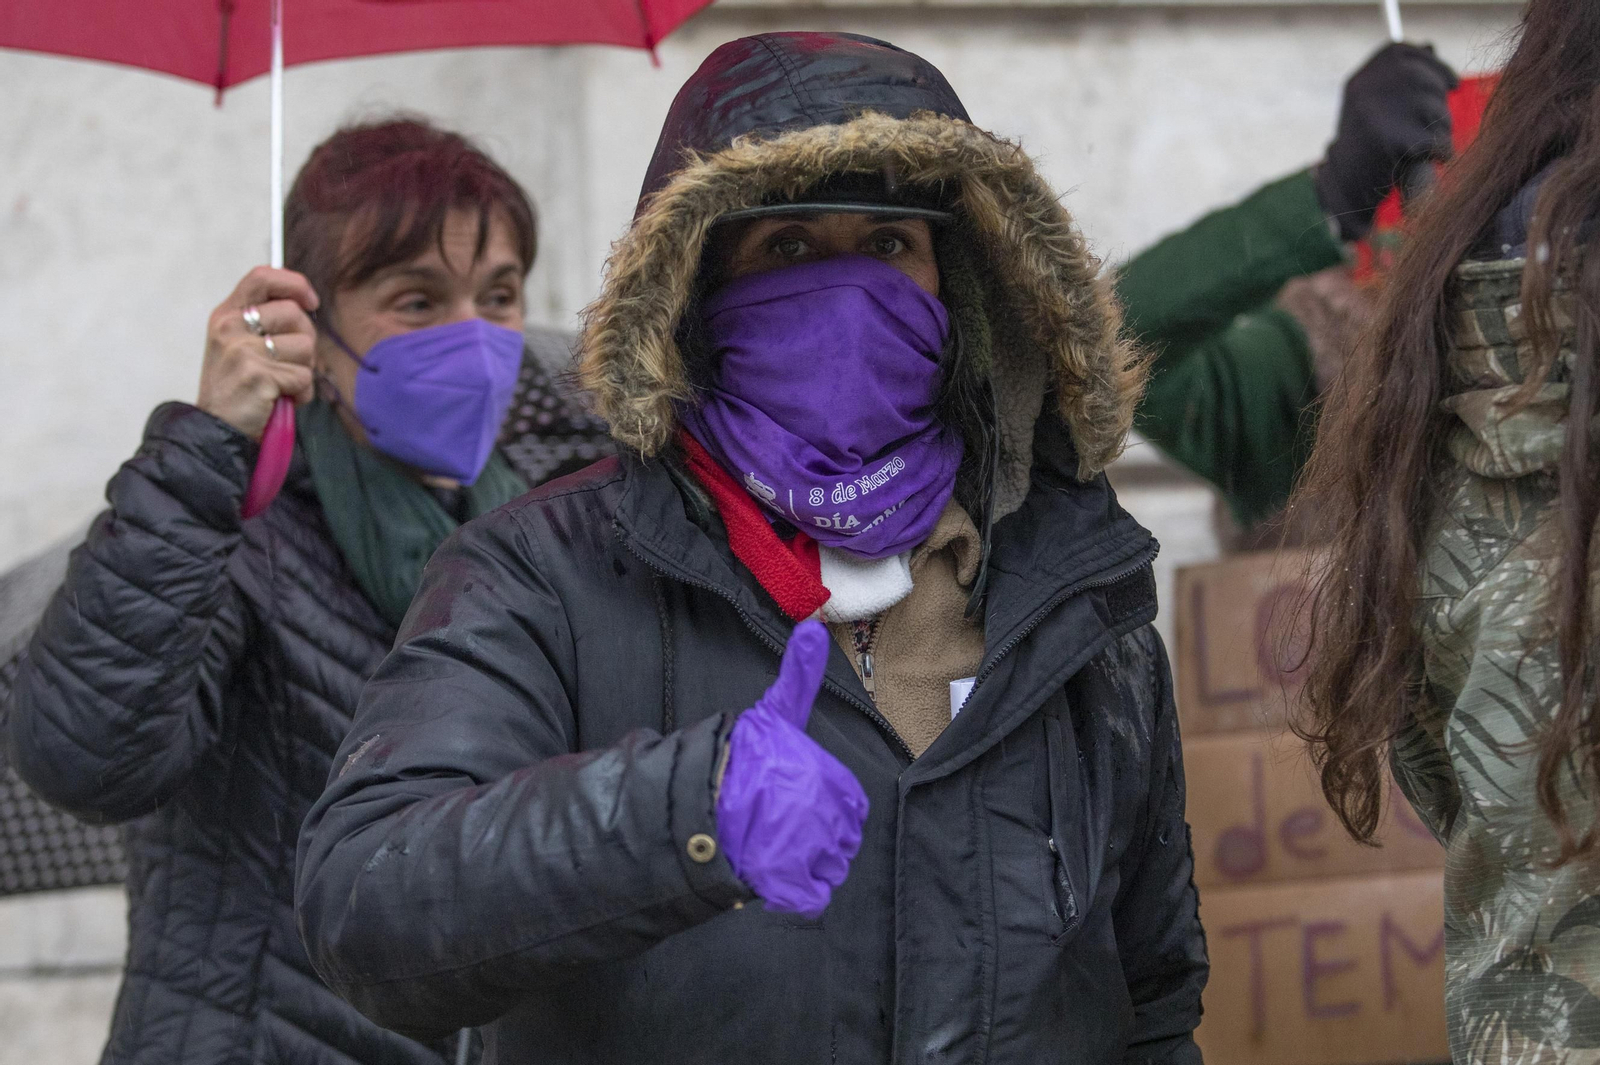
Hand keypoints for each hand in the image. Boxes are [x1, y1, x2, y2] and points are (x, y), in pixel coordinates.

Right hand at [197, 266, 319, 439]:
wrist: (216, 429)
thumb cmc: (237, 389)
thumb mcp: (239, 344)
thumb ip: (264, 321)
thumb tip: (305, 304)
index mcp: (226, 314)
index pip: (262, 276)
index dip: (294, 284)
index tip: (311, 302)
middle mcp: (230, 327)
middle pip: (294, 313)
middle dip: (306, 341)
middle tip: (291, 364)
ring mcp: (242, 350)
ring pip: (305, 346)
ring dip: (304, 370)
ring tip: (282, 384)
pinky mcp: (257, 375)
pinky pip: (304, 377)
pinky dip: (302, 393)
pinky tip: (282, 400)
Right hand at [715, 620, 868, 918]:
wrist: (697, 802)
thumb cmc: (739, 759)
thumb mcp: (773, 713)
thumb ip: (799, 678)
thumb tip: (812, 628)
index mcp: (837, 785)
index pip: (847, 808)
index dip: (819, 806)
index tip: (788, 799)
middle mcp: (834, 821)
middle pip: (838, 840)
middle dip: (811, 837)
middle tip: (775, 824)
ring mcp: (815, 856)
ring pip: (826, 869)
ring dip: (802, 864)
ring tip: (769, 845)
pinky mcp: (794, 886)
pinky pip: (809, 898)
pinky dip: (794, 893)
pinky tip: (773, 875)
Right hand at [1315, 42, 1458, 241]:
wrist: (1345, 204)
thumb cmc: (1366, 160)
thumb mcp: (1375, 114)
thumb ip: (1397, 82)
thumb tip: (1430, 47)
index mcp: (1357, 84)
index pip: (1400, 53)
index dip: (1432, 64)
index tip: (1452, 83)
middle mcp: (1361, 93)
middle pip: (1422, 78)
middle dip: (1439, 102)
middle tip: (1439, 125)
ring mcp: (1375, 116)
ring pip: (1434, 108)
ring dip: (1442, 128)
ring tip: (1428, 146)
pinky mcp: (1392, 143)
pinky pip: (1437, 139)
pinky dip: (1442, 152)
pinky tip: (1432, 160)